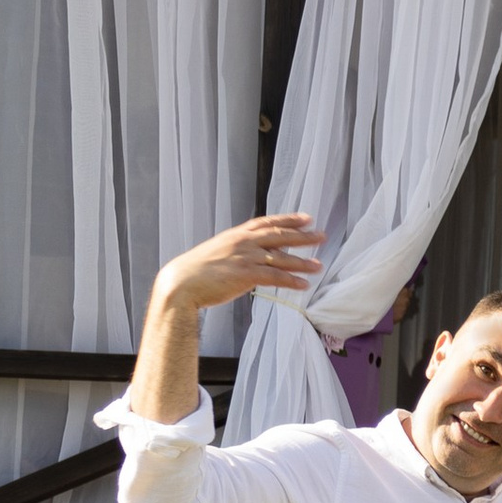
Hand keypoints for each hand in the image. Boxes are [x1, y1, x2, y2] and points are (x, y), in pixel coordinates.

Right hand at [151, 215, 324, 314]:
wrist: (180, 283)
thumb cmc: (196, 272)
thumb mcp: (216, 252)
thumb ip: (235, 251)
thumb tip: (249, 257)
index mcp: (236, 235)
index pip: (267, 222)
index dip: (288, 219)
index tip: (306, 217)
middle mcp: (243, 242)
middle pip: (280, 236)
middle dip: (303, 236)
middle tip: (321, 235)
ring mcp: (246, 257)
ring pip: (281, 257)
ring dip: (303, 261)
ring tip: (319, 265)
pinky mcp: (246, 275)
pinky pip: (276, 276)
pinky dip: (291, 280)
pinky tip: (304, 284)